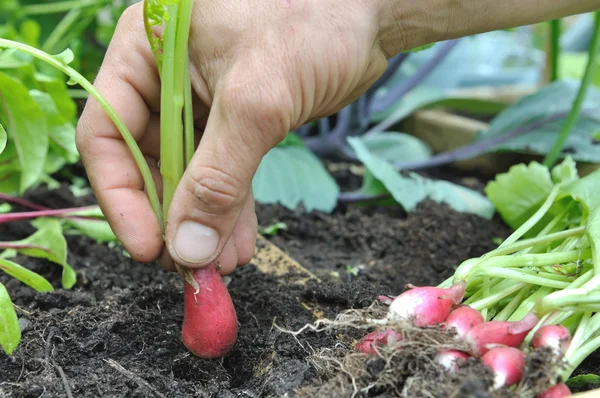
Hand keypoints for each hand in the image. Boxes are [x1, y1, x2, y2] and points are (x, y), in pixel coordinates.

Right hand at [76, 0, 388, 272]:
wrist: (371, 11)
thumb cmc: (310, 22)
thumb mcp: (255, 101)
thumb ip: (218, 177)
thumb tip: (187, 247)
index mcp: (144, 52)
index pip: (106, 134)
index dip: (122, 198)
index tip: (149, 248)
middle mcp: (164, 78)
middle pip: (146, 161)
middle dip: (172, 217)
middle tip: (192, 264)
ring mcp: (201, 100)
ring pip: (190, 173)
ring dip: (204, 221)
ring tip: (222, 263)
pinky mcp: (237, 117)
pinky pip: (224, 171)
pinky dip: (230, 207)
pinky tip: (238, 242)